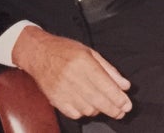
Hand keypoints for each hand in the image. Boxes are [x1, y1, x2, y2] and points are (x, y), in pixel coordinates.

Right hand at [13, 26, 131, 119]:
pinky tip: (85, 104)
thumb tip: (125, 86)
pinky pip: (75, 114)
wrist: (37, 53)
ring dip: (98, 110)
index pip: (106, 85)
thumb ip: (108, 69)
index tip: (127, 105)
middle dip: (114, 109)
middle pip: (99, 101)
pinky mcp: (54, 98)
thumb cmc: (64, 50)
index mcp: (82, 62)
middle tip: (121, 111)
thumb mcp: (89, 52)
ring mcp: (62, 89)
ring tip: (100, 104)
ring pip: (88, 110)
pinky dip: (83, 112)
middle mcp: (72, 76)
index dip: (119, 98)